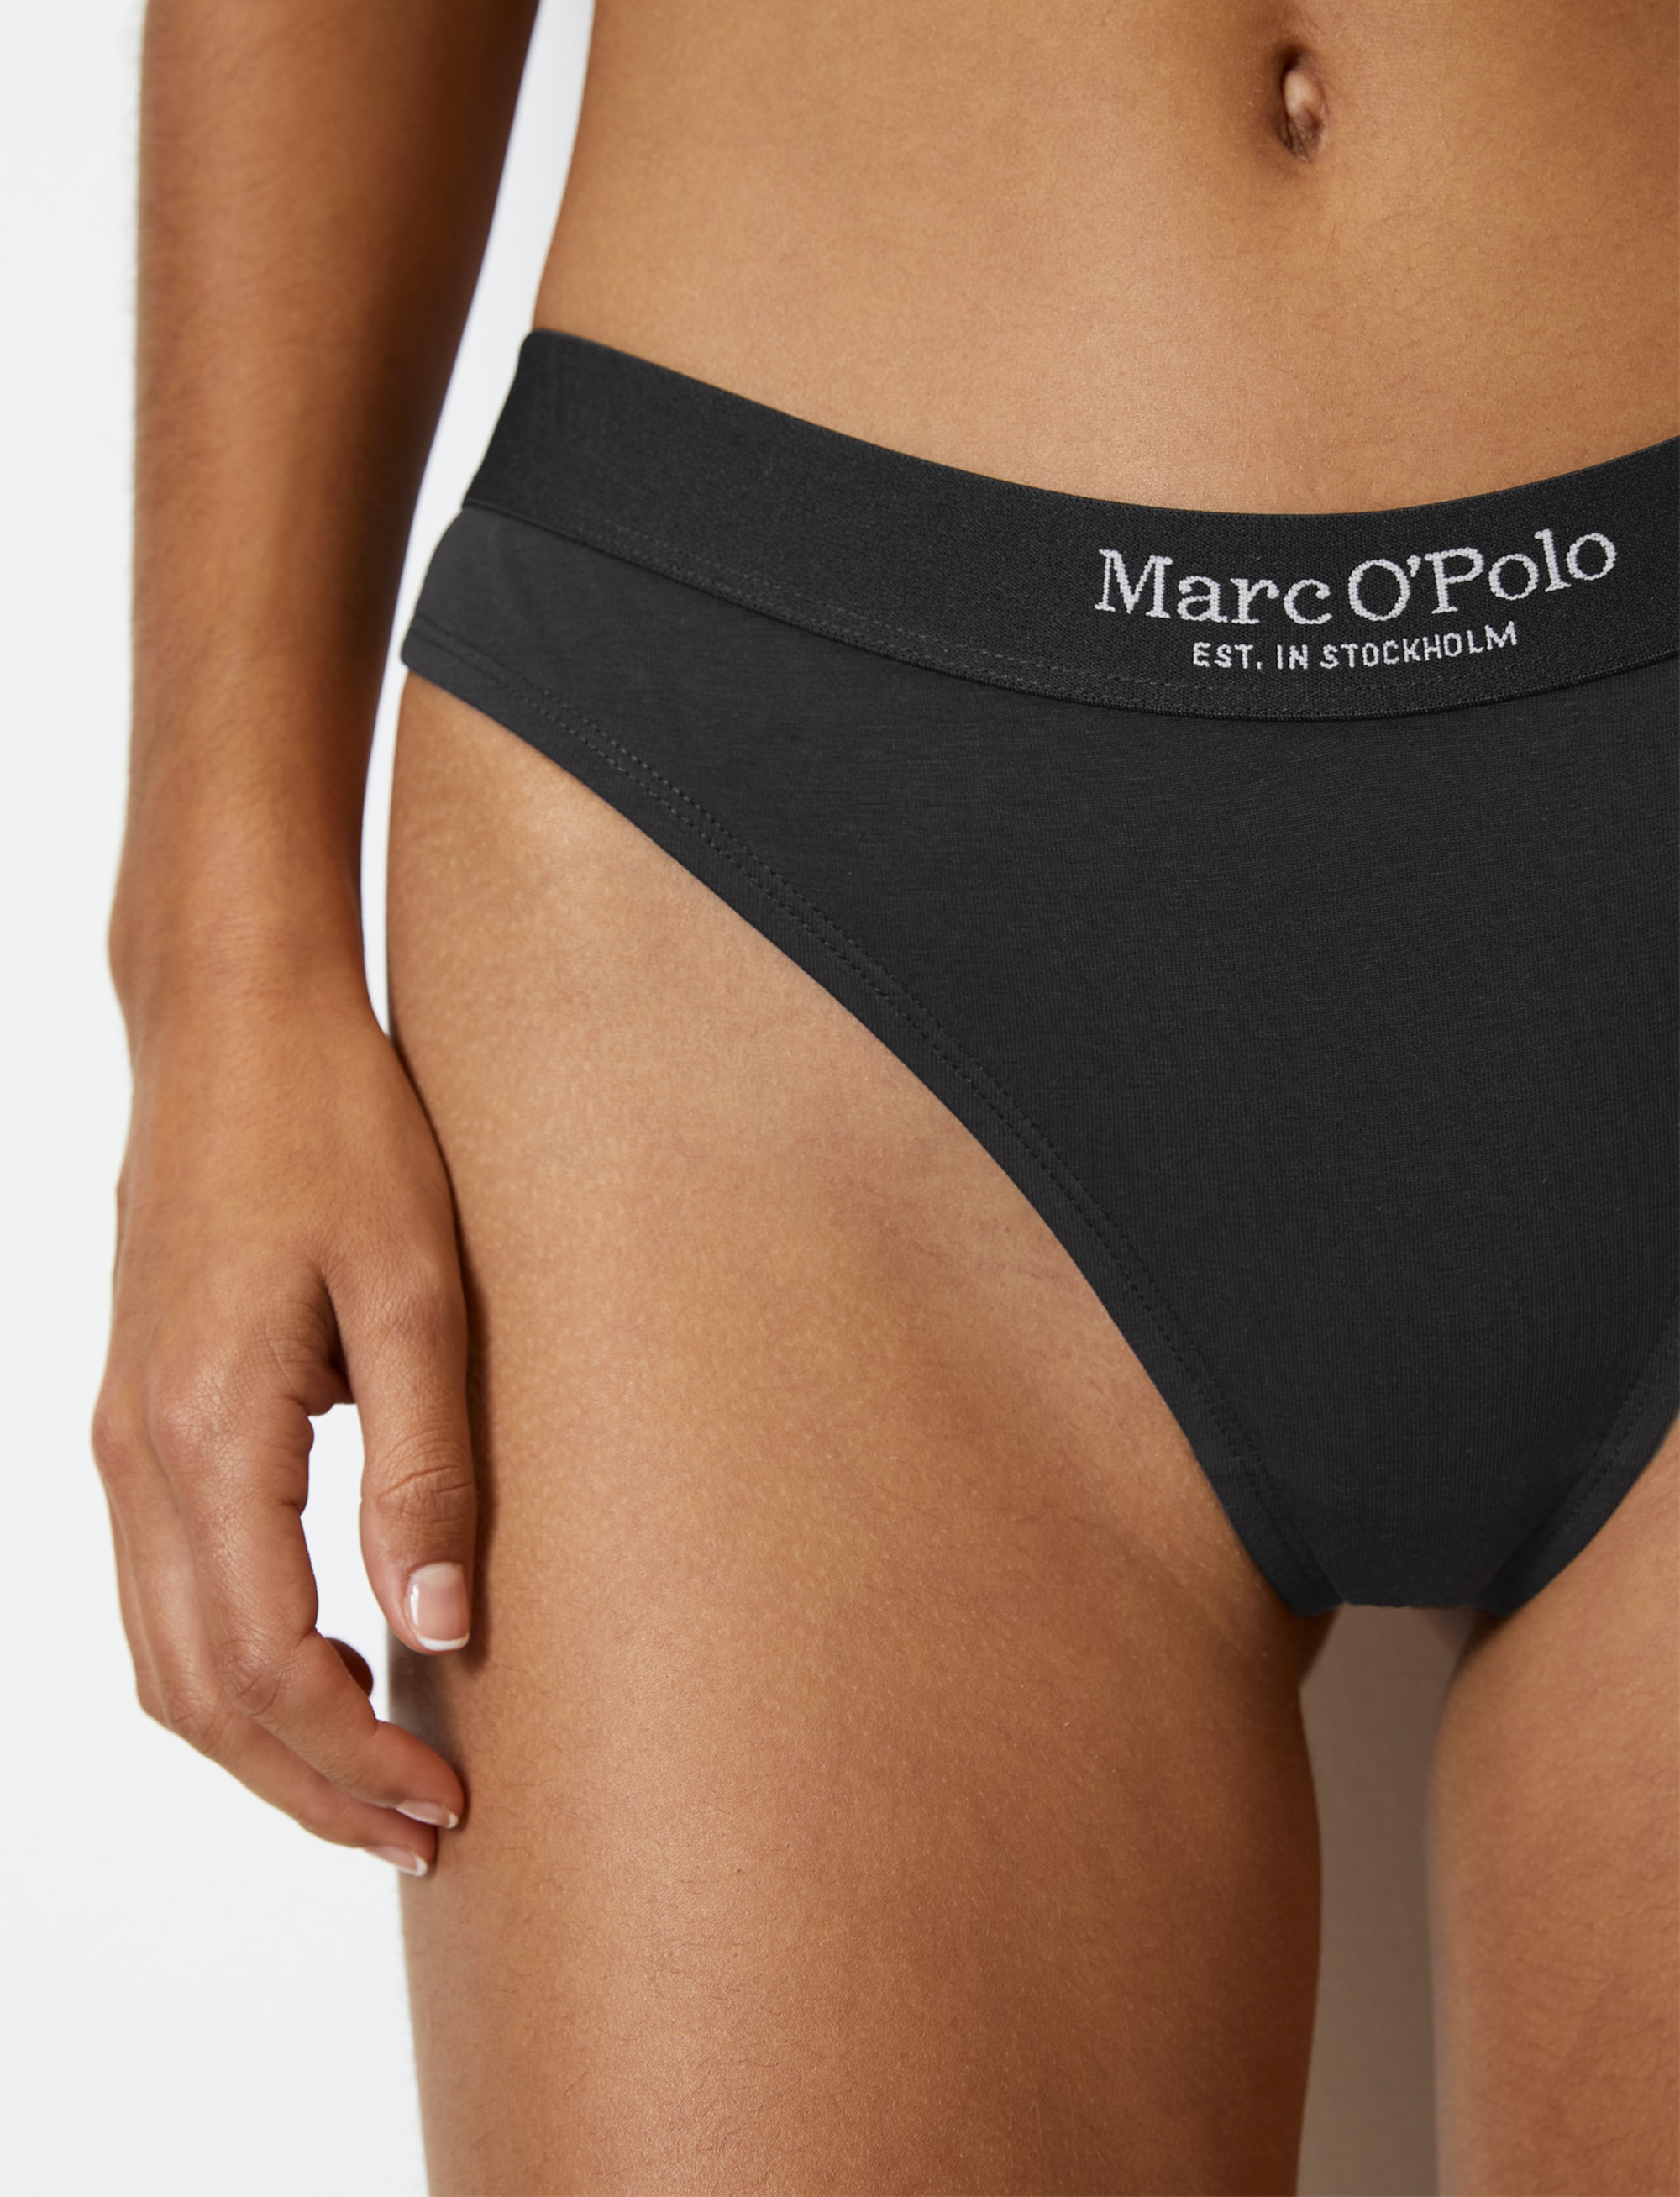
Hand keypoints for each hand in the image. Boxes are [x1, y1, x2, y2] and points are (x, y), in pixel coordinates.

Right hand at [93, 976, 473, 1871]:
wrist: (232, 1026)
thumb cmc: (336, 1132)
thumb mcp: (417, 1290)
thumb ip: (424, 1467)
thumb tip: (442, 1631)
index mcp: (210, 1432)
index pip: (268, 1665)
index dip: (353, 1759)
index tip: (446, 1804)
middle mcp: (139, 1454)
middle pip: (200, 1694)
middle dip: (307, 1786)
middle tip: (419, 1834)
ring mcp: (121, 1437)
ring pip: (165, 1657)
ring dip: (262, 1741)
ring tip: (372, 1782)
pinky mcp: (136, 1413)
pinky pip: (159, 1590)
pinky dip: (226, 1666)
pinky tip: (317, 1663)